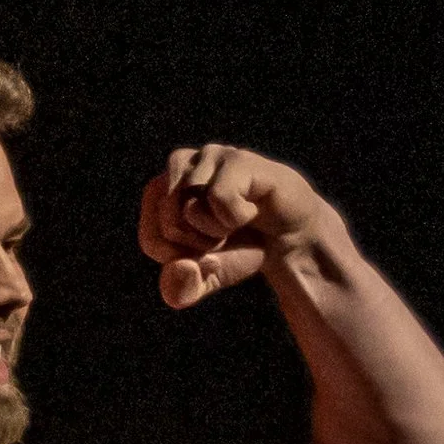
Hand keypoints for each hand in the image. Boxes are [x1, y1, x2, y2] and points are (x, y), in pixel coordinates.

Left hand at [139, 144, 333, 308]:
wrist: (291, 237)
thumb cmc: (240, 248)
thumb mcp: (207, 277)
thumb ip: (182, 287)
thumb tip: (181, 269)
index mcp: (160, 191)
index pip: (151, 240)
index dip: (181, 258)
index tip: (205, 248)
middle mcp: (180, 165)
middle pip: (167, 224)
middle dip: (199, 244)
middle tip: (224, 234)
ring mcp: (209, 156)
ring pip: (189, 207)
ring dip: (216, 230)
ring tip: (234, 221)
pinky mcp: (237, 159)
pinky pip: (218, 197)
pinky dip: (236, 217)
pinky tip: (250, 209)